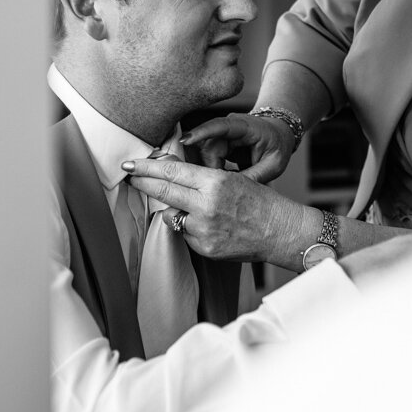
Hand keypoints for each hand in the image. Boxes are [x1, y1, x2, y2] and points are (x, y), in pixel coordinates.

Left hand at [121, 155, 315, 269]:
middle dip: (143, 183)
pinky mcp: (205, 247)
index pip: (171, 171)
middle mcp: (206, 205)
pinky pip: (186, 234)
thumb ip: (201, 179)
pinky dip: (191, 229)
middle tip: (130, 176)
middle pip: (163, 191)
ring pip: (172, 215)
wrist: (280, 231)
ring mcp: (203, 229)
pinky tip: (211, 226)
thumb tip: (171, 175)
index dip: (147, 167)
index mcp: (214, 182)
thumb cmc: (260, 202)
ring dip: (173, 209)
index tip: (131, 165)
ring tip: (193, 208)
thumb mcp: (231, 179)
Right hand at [180, 112, 296, 183]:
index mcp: (245, 126)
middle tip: (224, 185)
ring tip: (225, 182)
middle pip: (208, 147)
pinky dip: (211, 170)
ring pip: (204, 154)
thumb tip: (233, 192)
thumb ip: (254, 176)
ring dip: (210, 171)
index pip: (219, 126)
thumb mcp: (273, 164)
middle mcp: (228, 126)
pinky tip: (220, 179)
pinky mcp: (216, 142)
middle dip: (211, 168)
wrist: (278, 135)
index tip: (185, 140)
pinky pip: (206, 158)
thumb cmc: (277, 146)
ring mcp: (220, 134)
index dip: (201, 132)